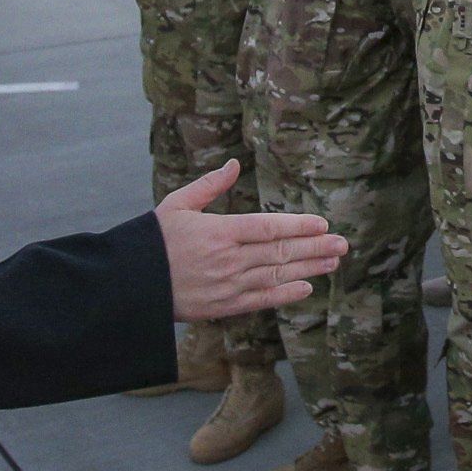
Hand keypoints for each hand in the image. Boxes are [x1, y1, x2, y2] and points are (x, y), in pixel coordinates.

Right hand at [157, 160, 344, 320]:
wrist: (128, 284)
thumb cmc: (152, 241)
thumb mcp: (178, 204)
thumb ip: (210, 185)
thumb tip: (234, 164)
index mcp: (219, 231)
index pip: (268, 227)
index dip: (298, 226)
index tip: (322, 224)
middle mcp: (228, 259)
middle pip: (280, 251)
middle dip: (315, 247)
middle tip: (342, 243)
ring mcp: (228, 285)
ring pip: (277, 275)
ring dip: (309, 268)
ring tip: (333, 262)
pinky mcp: (224, 306)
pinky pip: (261, 300)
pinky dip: (286, 295)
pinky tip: (306, 288)